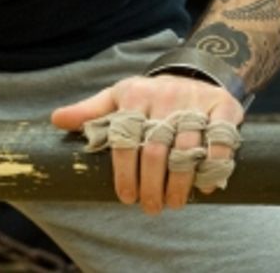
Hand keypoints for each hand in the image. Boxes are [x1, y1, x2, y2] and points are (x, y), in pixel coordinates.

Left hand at [52, 74, 243, 213]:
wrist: (193, 72)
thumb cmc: (148, 95)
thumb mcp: (117, 97)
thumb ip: (90, 111)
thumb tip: (55, 120)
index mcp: (134, 95)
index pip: (125, 140)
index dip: (125, 173)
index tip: (125, 197)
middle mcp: (165, 96)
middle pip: (156, 150)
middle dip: (151, 185)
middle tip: (150, 207)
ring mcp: (195, 101)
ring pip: (187, 150)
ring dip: (180, 183)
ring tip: (173, 203)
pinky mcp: (224, 106)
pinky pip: (221, 140)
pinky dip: (213, 166)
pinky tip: (204, 185)